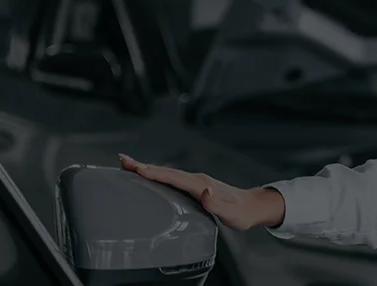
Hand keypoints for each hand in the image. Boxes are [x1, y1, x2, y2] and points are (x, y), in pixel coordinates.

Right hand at [119, 154, 283, 230]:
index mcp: (202, 185)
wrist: (254, 206)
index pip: (174, 178)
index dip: (155, 173)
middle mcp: (197, 180)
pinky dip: (158, 174)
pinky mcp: (195, 185)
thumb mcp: (232, 214)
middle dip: (144, 166)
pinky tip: (149, 175)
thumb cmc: (242, 213)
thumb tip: (205, 192)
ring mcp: (196, 181)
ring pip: (168, 172)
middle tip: (122, 161)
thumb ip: (217, 204)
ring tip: (128, 165)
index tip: (137, 169)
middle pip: (166, 171)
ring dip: (148, 168)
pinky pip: (172, 177)